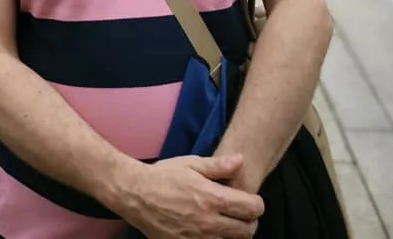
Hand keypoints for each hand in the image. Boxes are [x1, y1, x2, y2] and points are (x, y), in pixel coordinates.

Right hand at [118, 153, 263, 238]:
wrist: (135, 195)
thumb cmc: (163, 176)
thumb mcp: (191, 164)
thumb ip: (218, 166)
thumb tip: (241, 161)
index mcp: (212, 198)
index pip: (251, 208)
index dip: (257, 204)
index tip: (252, 200)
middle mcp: (209, 222)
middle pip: (247, 231)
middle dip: (250, 221)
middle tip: (242, 213)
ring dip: (234, 234)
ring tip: (226, 222)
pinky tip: (211, 231)